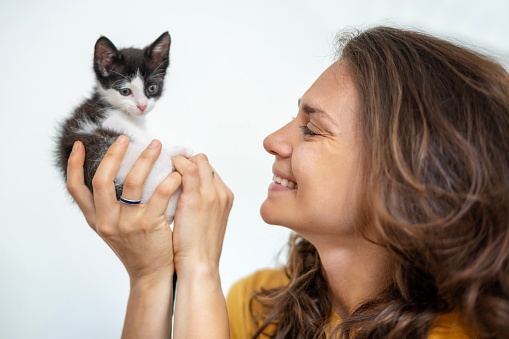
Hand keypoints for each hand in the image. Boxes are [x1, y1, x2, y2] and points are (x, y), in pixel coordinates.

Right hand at [66, 136, 180, 281]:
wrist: (152, 274)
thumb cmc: (137, 247)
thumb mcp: (114, 228)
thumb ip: (110, 206)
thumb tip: (117, 171)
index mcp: (96, 219)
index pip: (75, 189)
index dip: (74, 165)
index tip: (78, 144)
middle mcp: (107, 221)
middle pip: (101, 180)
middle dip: (112, 155)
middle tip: (125, 139)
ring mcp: (127, 223)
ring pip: (133, 182)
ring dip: (145, 160)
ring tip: (157, 146)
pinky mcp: (149, 225)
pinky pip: (159, 194)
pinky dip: (169, 180)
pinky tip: (177, 173)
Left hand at [171, 154, 232, 338]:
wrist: (199, 267)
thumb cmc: (197, 251)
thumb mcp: (204, 223)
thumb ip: (199, 206)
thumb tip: (183, 196)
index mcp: (225, 198)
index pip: (209, 171)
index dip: (192, 167)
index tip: (177, 171)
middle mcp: (221, 192)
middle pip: (204, 162)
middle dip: (186, 160)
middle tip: (167, 165)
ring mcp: (210, 194)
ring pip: (197, 160)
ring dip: (179, 159)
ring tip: (162, 165)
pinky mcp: (196, 197)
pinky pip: (186, 168)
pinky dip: (175, 164)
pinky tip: (161, 173)